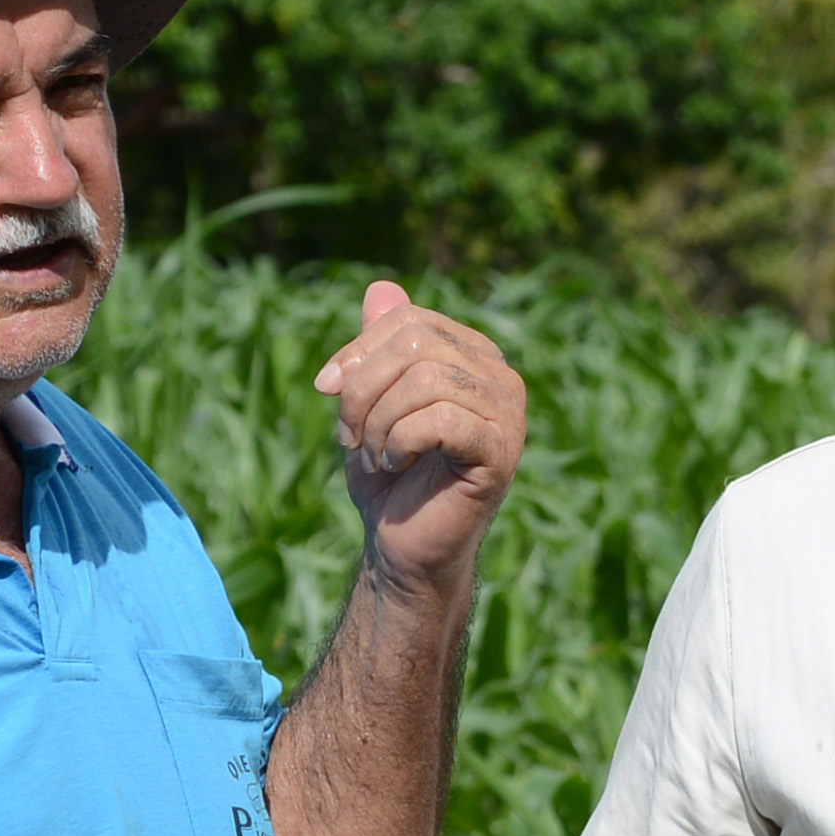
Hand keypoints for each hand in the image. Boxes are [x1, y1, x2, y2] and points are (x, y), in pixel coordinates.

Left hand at [311, 282, 525, 588]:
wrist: (401, 548)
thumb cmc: (387, 476)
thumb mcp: (369, 401)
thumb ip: (377, 346)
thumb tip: (380, 287)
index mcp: (472, 356)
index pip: (408, 319)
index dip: (358, 351)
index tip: (326, 390)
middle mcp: (500, 376)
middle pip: (416, 343)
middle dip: (363, 388)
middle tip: (348, 434)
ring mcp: (508, 413)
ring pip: (425, 379)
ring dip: (378, 421)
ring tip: (373, 454)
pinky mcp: (502, 450)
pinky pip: (441, 418)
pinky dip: (399, 441)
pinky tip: (395, 464)